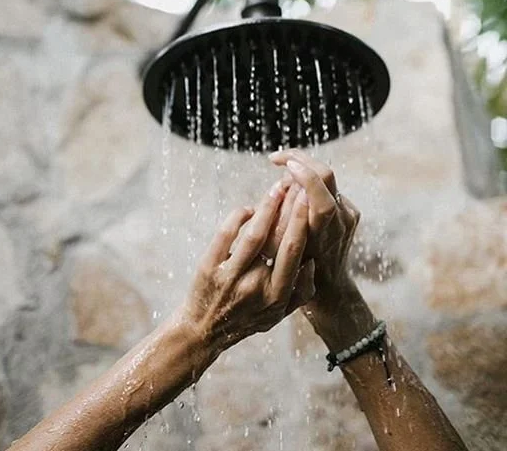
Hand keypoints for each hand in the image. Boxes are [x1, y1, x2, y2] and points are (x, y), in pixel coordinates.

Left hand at [179, 178, 315, 352]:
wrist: (203, 330)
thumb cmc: (247, 319)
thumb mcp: (279, 314)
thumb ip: (301, 291)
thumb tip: (313, 260)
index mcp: (276, 295)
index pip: (294, 252)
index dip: (303, 224)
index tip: (310, 202)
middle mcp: (255, 286)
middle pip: (275, 239)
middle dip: (287, 209)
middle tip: (296, 186)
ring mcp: (231, 276)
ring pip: (252, 234)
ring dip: (266, 207)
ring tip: (276, 189)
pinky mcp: (208, 267)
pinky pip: (225, 235)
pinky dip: (237, 217)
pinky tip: (247, 209)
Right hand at [269, 149, 359, 305]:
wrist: (330, 288)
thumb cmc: (298, 271)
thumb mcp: (284, 248)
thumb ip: (284, 217)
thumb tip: (285, 181)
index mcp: (323, 230)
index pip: (320, 190)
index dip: (303, 173)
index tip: (282, 164)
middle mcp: (341, 220)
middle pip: (326, 174)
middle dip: (300, 159)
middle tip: (277, 158)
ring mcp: (350, 215)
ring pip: (328, 178)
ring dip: (304, 169)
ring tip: (282, 171)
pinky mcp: (352, 213)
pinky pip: (330, 189)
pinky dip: (312, 183)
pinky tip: (295, 188)